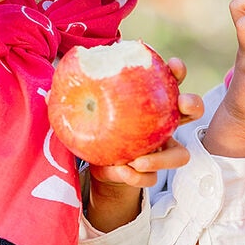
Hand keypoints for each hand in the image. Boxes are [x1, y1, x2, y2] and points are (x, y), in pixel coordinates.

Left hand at [86, 77, 202, 232]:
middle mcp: (162, 124)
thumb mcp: (82, 110)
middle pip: (189, 112)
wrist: (93, 162)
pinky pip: (151, 179)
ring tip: (140, 160)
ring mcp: (160, 150)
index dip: (176, 72)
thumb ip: (73, 97)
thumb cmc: (94, 125)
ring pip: (180, 154)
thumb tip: (53, 86)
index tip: (173, 65)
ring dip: (165, 158)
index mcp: (150, 101)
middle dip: (191, 104)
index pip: (170, 81)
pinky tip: (123, 172)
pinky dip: (138, 177)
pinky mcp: (149, 174)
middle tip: (182, 104)